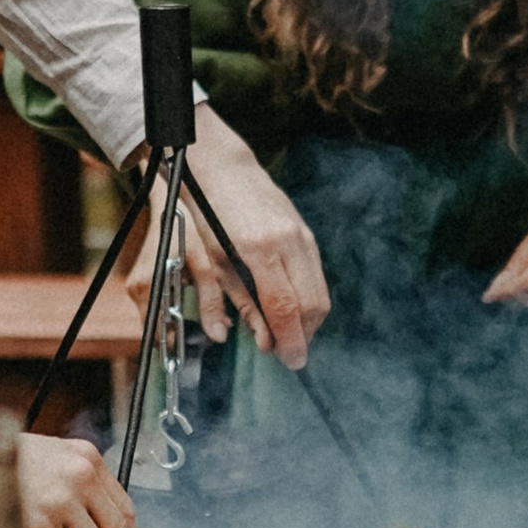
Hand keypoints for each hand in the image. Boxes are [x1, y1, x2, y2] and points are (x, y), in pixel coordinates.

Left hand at [126, 105, 330, 366]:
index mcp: (258, 249)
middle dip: (304, 335)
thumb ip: (243, 301)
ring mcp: (301, 234)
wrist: (222, 166)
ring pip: (320, 292)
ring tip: (289, 334)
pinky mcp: (306, 231)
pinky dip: (309, 299)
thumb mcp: (215, 261)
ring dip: (309, 320)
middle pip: (312, 305)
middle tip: (288, 353)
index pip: (286, 308)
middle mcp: (287, 241)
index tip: (290, 361)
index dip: (291, 340)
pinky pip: (316, 276)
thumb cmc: (207, 214)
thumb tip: (265, 340)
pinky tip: (292, 307)